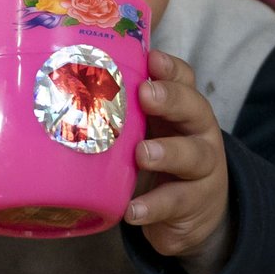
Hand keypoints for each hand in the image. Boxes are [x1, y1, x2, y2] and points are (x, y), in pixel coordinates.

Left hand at [126, 50, 232, 273]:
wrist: (190, 215)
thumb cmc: (158, 160)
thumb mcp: (147, 131)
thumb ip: (125, 111)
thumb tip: (71, 82)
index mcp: (183, 109)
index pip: (184, 80)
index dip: (170, 68)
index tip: (151, 59)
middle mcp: (199, 133)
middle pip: (195, 109)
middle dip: (171, 99)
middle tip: (145, 95)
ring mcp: (202, 169)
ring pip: (194, 156)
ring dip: (167, 152)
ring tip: (141, 154)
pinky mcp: (194, 203)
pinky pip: (175, 203)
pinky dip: (152, 206)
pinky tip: (132, 210)